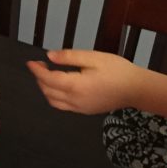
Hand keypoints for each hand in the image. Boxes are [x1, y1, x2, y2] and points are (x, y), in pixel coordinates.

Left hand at [27, 49, 143, 114]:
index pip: (48, 79)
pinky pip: (62, 106)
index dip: (37, 70)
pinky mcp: (84, 111)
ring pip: (53, 101)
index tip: (30, 62)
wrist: (136, 89)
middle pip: (48, 91)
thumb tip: (49, 56)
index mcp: (75, 86)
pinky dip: (54, 96)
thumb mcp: (93, 57)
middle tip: (40, 64)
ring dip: (45, 88)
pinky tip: (59, 86)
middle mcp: (74, 100)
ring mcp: (79, 108)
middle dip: (40, 78)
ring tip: (48, 74)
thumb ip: (70, 57)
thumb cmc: (117, 71)